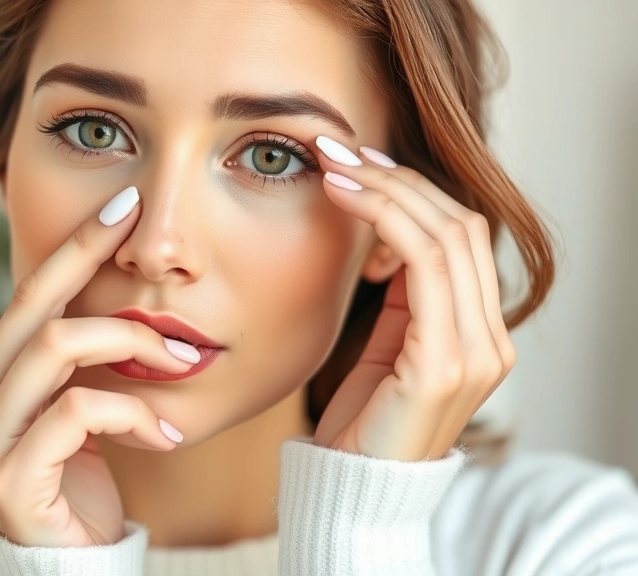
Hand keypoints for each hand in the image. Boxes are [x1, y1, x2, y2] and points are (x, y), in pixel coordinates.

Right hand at [0, 186, 194, 547]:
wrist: (70, 572)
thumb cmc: (80, 489)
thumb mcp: (77, 416)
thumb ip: (81, 368)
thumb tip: (126, 305)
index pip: (28, 296)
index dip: (72, 245)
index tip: (119, 205)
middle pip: (32, 306)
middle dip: (88, 258)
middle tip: (142, 232)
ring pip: (55, 348)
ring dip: (130, 345)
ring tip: (180, 362)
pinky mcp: (12, 481)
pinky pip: (78, 414)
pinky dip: (132, 413)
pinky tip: (164, 436)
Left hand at [311, 137, 515, 461]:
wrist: (353, 487)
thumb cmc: (363, 419)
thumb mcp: (386, 346)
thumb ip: (401, 298)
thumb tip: (383, 240)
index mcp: (477, 330)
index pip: (458, 234)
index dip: (409, 189)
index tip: (354, 163)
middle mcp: (489, 338)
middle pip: (458, 224)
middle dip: (395, 179)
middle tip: (338, 152)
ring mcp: (475, 352)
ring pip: (444, 236)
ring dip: (386, 192)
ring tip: (334, 170)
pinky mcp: (444, 365)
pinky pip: (424, 269)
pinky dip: (384, 225)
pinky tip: (344, 206)